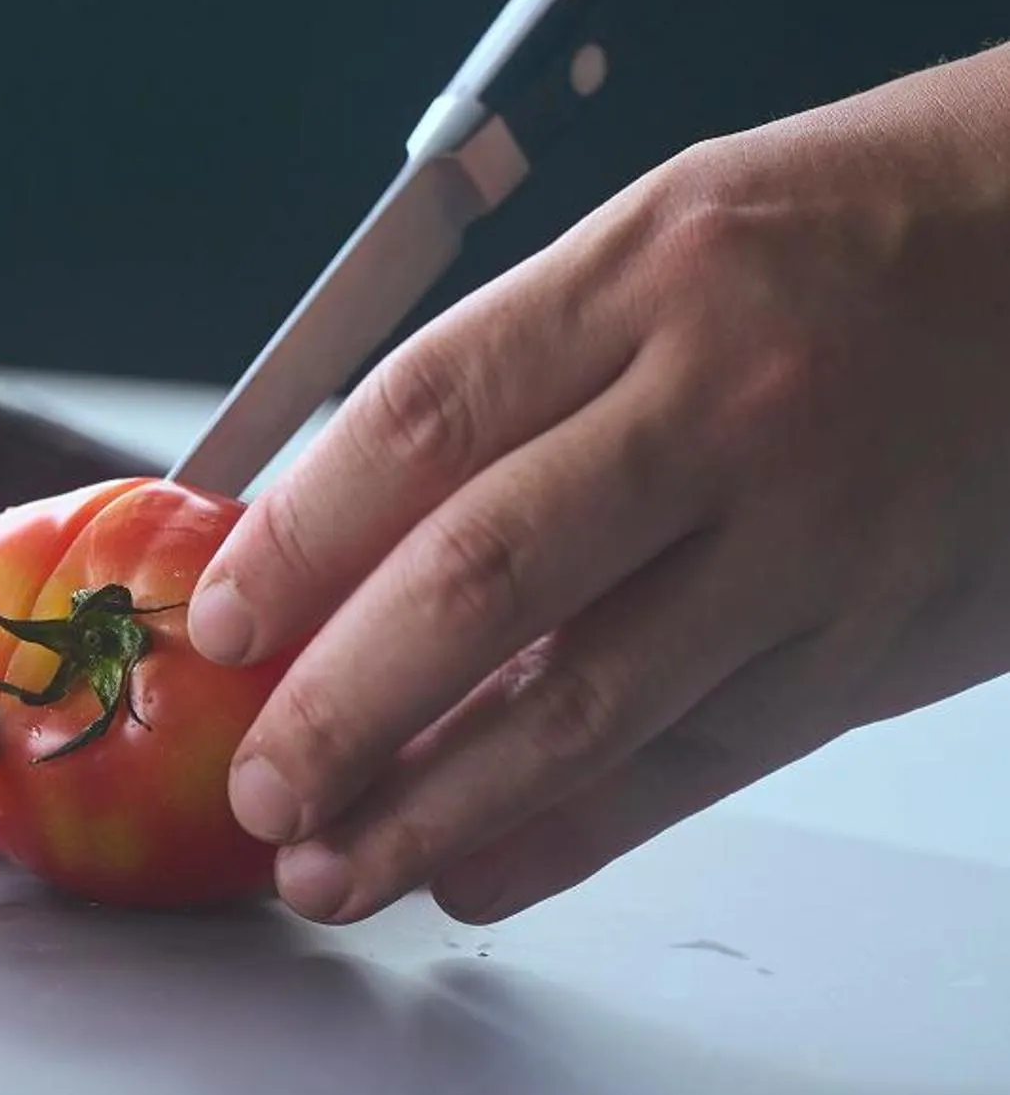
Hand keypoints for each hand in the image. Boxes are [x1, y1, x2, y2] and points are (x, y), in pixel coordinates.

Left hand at [187, 48, 1009, 923]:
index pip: (423, 418)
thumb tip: (355, 520)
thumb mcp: (682, 223)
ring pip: (586, 705)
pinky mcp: (874, 641)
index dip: (299, 540)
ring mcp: (811, 534)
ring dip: (435, 807)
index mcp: (653, 268)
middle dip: (342, 709)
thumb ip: (531, 366)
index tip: (219, 625)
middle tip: (256, 788)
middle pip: (481, 583)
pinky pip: (698, 762)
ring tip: (330, 868)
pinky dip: (574, 835)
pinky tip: (477, 871)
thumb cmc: (873, 227)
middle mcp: (727, 401)